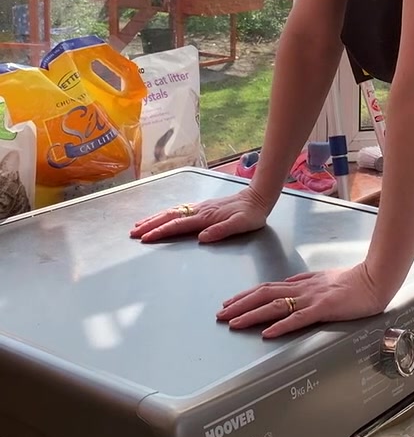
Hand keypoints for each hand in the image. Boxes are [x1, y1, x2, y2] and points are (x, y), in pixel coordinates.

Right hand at [130, 185, 269, 243]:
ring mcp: (200, 207)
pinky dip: (166, 213)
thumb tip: (202, 238)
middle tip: (133, 233)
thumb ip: (221, 231)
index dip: (160, 232)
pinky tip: (162, 216)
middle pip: (169, 217)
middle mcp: (199, 210)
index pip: (177, 225)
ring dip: (155, 218)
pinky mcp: (203, 206)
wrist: (258, 198)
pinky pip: (179, 209)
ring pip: (172, 212)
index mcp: (206, 217)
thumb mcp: (241, 225)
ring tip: (140, 225)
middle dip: (150, 225)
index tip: (145, 238)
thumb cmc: (251, 214)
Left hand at [217, 262, 388, 337]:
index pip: (267, 288)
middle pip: (264, 295)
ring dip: (252, 315)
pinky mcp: (324, 308)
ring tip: (234, 323)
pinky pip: (298, 318)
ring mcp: (312, 298)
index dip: (245, 296)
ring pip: (275, 306)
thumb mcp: (324, 278)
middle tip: (221, 314)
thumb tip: (288, 286)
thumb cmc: (353, 282)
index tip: (229, 303)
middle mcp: (302, 289)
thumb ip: (305, 283)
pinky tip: (267, 333)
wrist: (375, 280)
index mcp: (302, 283)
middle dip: (240, 305)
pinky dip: (281, 325)